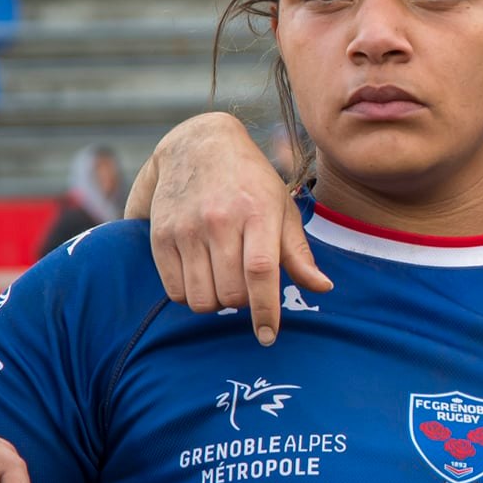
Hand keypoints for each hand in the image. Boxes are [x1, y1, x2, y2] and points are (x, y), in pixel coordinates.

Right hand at [132, 113, 330, 343]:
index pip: (261, 272)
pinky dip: (190, 295)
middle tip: (247, 289)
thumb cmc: (250, 183)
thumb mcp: (282, 209)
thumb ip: (298, 253)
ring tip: (224, 282)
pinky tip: (201, 276)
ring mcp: (186, 228)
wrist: (197, 145)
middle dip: (242, 304)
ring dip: (216, 302)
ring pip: (200, 298)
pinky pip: (173, 290)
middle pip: (231, 292)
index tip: (269, 336)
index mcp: (257, 213)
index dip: (266, 310)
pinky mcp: (159, 235)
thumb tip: (323, 288)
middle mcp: (219, 220)